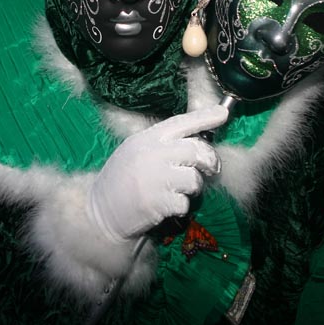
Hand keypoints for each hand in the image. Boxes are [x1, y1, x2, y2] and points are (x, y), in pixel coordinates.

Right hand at [87, 106, 227, 242]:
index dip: (204, 117)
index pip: (181, 122)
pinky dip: (181, 207)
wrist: (101, 212)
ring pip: (194, 178)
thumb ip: (162, 144)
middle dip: (209, 161)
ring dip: (193, 187)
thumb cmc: (121, 180)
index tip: (223, 113)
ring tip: (179, 190)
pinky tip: (167, 206)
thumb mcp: (135, 150)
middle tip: (211, 169)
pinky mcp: (158, 203)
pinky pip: (185, 202)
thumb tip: (195, 141)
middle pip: (196, 150)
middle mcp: (152, 154)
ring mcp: (155, 178)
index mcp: (147, 138)